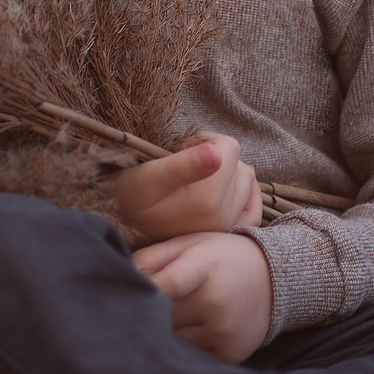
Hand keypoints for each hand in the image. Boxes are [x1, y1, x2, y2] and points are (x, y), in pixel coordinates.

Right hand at [110, 134, 260, 244]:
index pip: (228, 148)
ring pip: (246, 180)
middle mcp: (222, 218)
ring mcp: (226, 228)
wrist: (120, 226)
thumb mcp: (147, 177)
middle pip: (239, 164)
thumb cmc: (129, 195)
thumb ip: (183, 165)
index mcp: (207, 201)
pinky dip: (244, 193)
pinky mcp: (228, 233)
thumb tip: (217, 154)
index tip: (179, 151)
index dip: (203, 140)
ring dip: (224, 174)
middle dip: (216, 157)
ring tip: (193, 180)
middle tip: (184, 166)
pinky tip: (223, 189)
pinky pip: (253, 207)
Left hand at [134, 231, 272, 362]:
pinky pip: (191, 358)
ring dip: (163, 333)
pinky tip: (186, 333)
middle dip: (146, 313)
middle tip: (138, 307)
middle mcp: (216, 303)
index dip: (144, 290)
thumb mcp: (190, 243)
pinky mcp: (229, 355)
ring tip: (166, 318)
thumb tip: (120, 275)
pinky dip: (182, 349)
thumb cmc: (220, 257)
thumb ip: (153, 256)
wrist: (272, 280)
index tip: (127, 291)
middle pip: (163, 317)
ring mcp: (224, 332)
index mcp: (204, 268)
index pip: (169, 284)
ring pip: (172, 341)